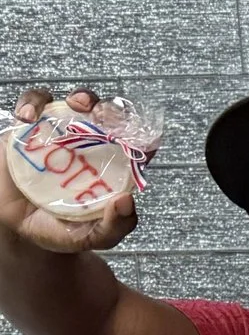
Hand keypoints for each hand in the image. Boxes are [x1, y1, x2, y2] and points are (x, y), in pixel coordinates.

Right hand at [2, 87, 139, 254]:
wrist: (18, 231)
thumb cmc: (61, 230)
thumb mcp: (92, 237)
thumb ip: (114, 226)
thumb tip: (126, 201)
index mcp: (112, 168)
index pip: (136, 144)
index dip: (145, 136)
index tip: (143, 139)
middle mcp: (88, 146)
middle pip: (106, 116)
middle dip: (111, 109)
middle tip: (104, 116)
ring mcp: (58, 135)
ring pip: (72, 103)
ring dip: (78, 97)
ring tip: (75, 106)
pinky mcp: (27, 131)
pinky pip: (31, 107)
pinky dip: (31, 104)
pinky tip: (27, 116)